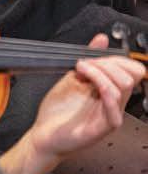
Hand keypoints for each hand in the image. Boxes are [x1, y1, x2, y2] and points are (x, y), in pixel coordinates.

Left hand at [30, 34, 142, 169]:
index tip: (96, 54)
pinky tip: (86, 80)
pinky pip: (113, 107)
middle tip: (87, 63)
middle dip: (108, 62)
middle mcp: (113, 104)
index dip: (117, 59)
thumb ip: (90, 58)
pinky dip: (102, 86)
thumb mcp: (74, 76)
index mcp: (109, 92)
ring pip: (122, 86)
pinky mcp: (102, 128)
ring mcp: (109, 116)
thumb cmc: (58, 111)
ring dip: (100, 70)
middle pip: (130, 76)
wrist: (43, 135)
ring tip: (81, 68)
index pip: (131, 71)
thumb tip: (102, 39)